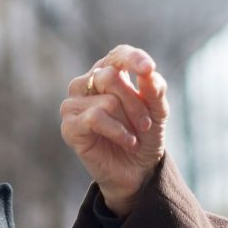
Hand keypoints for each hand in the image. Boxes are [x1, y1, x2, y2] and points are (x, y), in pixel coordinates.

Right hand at [59, 44, 168, 216]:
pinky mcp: (69, 126)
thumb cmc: (145, 135)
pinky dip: (117, 131)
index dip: (132, 59)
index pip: (117, 56)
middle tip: (146, 124)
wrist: (137, 171)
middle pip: (111, 77)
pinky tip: (127, 142)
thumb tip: (149, 72)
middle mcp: (87, 83)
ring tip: (134, 137)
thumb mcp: (157, 111)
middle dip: (136, 103)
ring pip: (106, 100)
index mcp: (108, 72)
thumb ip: (154, 90)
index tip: (148, 68)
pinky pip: (95, 118)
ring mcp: (74, 104)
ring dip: (128, 121)